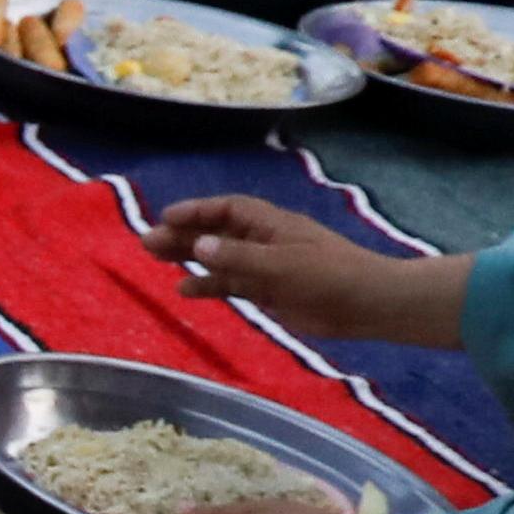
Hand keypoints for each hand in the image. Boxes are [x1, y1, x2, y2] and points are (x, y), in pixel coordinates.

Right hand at [139, 197, 478, 348]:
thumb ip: (238, 258)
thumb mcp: (282, 265)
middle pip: (217, 232)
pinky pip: (231, 284)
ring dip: (190, 258)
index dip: (197, 211)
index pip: (228, 210)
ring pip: (219, 258)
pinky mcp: (269, 291)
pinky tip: (185, 290)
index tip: (166, 218)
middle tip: (147, 242)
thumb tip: (198, 246)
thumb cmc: (329, 276)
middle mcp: (265, 241)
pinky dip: (208, 286)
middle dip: (183, 234)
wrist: (366, 304)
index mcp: (272, 225)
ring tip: (156, 260)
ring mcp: (266, 266)